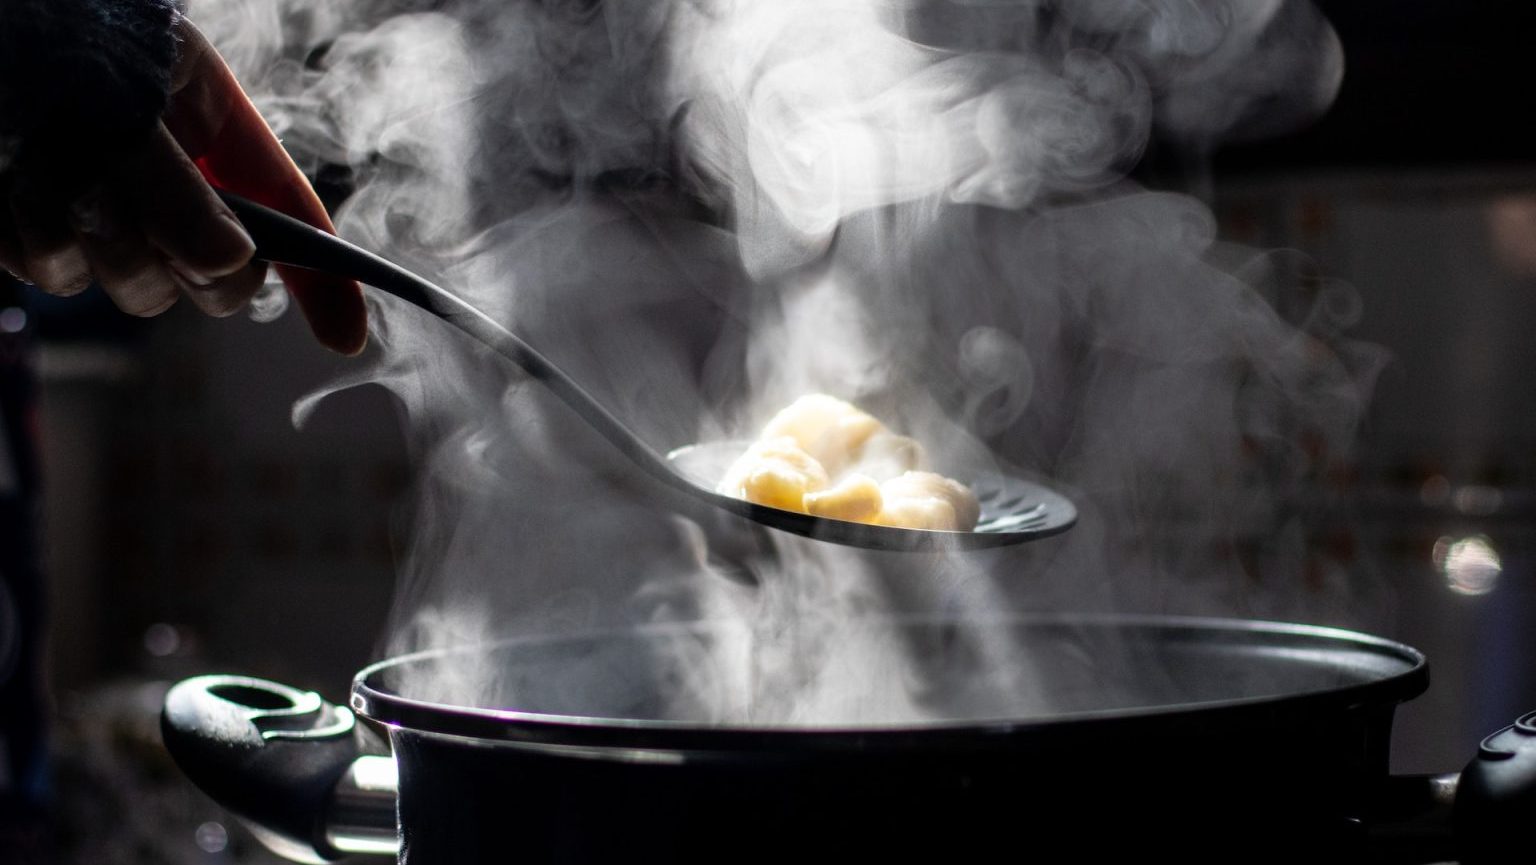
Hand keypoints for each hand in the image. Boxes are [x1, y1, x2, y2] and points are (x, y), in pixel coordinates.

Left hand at [0, 18, 366, 354]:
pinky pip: (52, 273)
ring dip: (91, 240)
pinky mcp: (35, 228)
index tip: (347, 338)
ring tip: (45, 169)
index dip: (323, 276)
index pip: (288, 209)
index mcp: (207, 119)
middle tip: (142, 217)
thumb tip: (226, 264)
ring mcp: (101, 204)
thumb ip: (175, 186)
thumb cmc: (44, 34)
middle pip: (212, 268)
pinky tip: (8, 187)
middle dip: (179, 258)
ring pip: (131, 280)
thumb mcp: (120, 98)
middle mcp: (164, 169)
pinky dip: (27, 238)